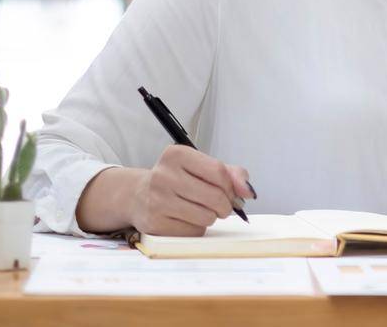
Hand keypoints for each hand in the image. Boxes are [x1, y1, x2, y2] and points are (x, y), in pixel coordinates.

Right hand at [126, 144, 254, 235]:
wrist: (138, 196)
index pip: (219, 172)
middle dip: (225, 205)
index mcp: (177, 155)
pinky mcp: (155, 223)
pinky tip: (186, 219)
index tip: (232, 192)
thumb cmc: (176, 180)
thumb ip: (230, 173)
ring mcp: (157, 200)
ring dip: (211, 217)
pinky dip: (196, 228)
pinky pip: (194, 231)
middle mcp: (164, 175)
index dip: (232, 186)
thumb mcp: (201, 167)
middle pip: (216, 196)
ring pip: (207, 216)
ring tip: (200, 210)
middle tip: (220, 205)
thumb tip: (248, 191)